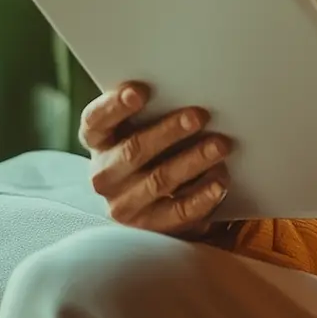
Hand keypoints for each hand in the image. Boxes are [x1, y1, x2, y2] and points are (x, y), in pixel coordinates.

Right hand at [80, 81, 233, 236]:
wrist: (154, 202)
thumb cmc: (152, 149)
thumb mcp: (143, 128)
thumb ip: (154, 111)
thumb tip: (190, 89)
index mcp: (98, 141)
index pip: (96, 121)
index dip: (115, 106)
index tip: (140, 91)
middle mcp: (104, 175)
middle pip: (133, 150)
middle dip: (168, 131)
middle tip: (199, 115)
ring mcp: (124, 205)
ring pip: (159, 180)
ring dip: (193, 161)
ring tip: (220, 145)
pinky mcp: (150, 228)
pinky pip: (178, 213)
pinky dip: (202, 197)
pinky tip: (220, 182)